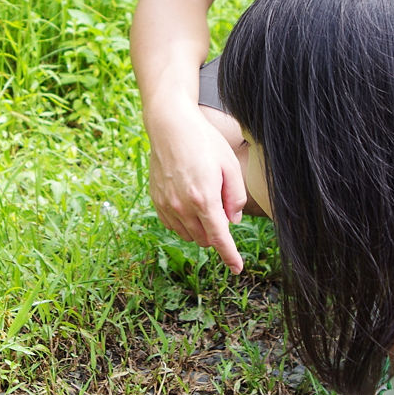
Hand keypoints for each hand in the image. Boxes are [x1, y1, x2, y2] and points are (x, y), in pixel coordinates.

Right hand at [146, 106, 248, 273]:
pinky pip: (173, 225)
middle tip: (221, 205)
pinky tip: (189, 202)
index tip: (236, 269)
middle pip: (205, 239)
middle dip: (217, 233)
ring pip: (188, 235)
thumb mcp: (230, 165)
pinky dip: (184, 222)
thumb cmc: (204, 142)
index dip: (230, 256)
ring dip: (201, 228)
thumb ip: (235, 197)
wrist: (170, 126)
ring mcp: (167, 204)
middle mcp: (183, 206)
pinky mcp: (156, 200)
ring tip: (204, 199)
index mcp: (205, 199)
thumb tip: (233, 221)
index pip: (220, 238)